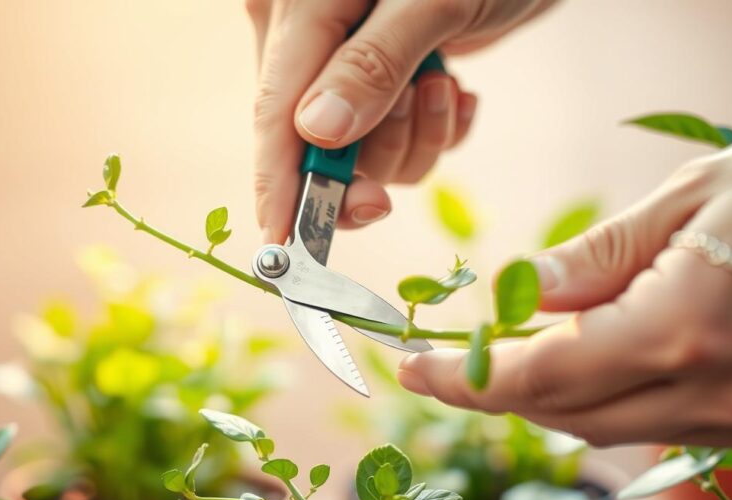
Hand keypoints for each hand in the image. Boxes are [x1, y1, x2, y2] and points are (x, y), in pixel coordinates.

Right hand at [246, 0, 556, 242]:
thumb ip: (375, 62)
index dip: (279, 183)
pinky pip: (389, 140)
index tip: (286, 243)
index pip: (275, 110)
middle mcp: (308, 35)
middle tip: (425, 108)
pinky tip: (456, 91)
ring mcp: (342, 60)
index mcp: (300, 4)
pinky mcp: (379, 78)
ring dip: (415, 137)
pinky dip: (430, 131)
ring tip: (447, 85)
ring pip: (358, 152)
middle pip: (313, 143)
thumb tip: (317, 132)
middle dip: (378, 150)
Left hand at [398, 105, 731, 450]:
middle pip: (564, 415)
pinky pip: (656, 425)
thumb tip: (521, 290)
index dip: (465, 378)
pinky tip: (597, 353)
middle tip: (457, 351)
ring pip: (607, 429)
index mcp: (683, 331)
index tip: (415, 367)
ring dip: (553, 394)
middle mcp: (713, 392)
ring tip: (524, 342)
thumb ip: (596, 258)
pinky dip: (609, 398)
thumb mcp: (687, 198)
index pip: (539, 378)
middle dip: (498, 389)